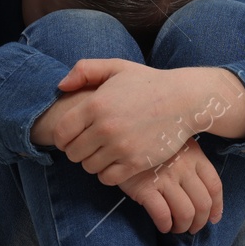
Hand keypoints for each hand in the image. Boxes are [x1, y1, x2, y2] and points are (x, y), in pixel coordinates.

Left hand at [36, 60, 244, 184]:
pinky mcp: (136, 162)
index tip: (72, 136)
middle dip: (77, 150)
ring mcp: (121, 147)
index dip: (62, 137)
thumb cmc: (148, 83)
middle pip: (73, 153)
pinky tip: (116, 162)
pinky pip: (108, 178)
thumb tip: (60, 86)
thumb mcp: (117, 67)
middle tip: (89, 145)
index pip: (61, 133)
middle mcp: (105, 128)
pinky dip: (108, 173)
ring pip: (89, 167)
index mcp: (95, 105)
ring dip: (93, 162)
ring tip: (104, 152)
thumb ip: (84, 70)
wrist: (184, 100)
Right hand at [118, 137, 222, 233]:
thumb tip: (205, 193)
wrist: (120, 136)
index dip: (217, 206)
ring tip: (176, 228)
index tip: (213, 218)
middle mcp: (183, 167)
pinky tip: (163, 226)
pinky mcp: (144, 188)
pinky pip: (162, 215)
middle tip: (192, 228)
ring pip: (185, 213)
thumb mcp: (177, 143)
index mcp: (194, 155)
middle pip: (202, 204)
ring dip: (183, 227)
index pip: (214, 186)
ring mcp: (164, 177)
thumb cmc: (150, 143)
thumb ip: (191, 162)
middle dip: (200, 222)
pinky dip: (165, 225)